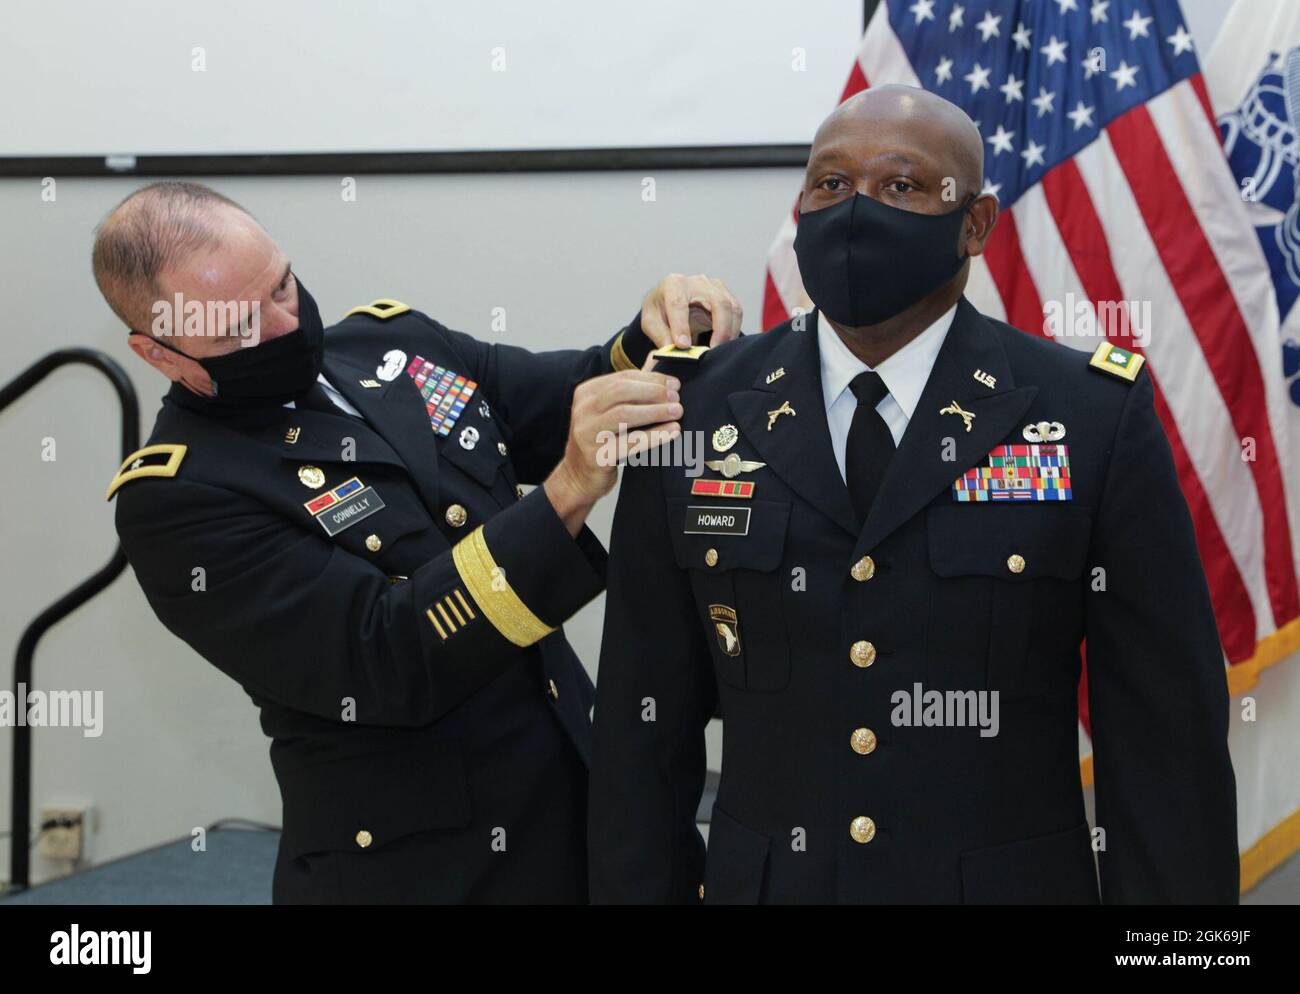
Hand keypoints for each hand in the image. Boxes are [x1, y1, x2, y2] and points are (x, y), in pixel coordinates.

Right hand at [544, 369, 681, 532]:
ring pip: (624, 414)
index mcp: (586, 393)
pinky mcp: (596, 456)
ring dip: (655, 411)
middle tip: (677, 397)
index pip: (622, 378)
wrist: (577, 477)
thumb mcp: (608, 411)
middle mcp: (583, 410)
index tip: (675, 383)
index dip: (651, 378)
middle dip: (654, 392)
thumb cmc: (600, 441)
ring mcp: (586, 433)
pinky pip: (630, 442)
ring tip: (678, 412)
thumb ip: (630, 387)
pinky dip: (655, 435)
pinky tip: (673, 431)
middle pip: (622, 392)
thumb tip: (657, 360)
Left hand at [641, 274, 742, 348]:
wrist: (668, 301)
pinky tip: (724, 343)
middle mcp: (696, 281)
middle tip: (713, 350)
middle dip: (719, 329)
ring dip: (729, 331)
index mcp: (673, 285)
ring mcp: (714, 286)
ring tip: (719, 350)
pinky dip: (733, 329)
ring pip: (732, 307)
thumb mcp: (651, 323)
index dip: (681, 326)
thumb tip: (675, 352)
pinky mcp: (725, 295)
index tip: (683, 346)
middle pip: (717, 302)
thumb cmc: (659, 310)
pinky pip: (736, 312)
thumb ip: (661, 336)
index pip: (679, 304)